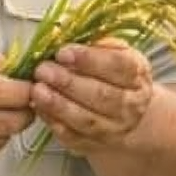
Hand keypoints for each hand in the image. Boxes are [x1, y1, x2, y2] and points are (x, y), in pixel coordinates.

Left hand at [30, 39, 153, 153]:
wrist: (128, 114)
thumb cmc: (115, 77)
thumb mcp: (115, 52)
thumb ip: (96, 43)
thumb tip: (68, 31)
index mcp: (137, 75)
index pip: (118, 66)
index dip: (90, 59)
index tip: (64, 52)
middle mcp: (130, 104)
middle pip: (101, 94)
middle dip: (69, 82)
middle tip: (44, 70)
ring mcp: (113, 128)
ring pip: (86, 119)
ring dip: (59, 105)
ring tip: (38, 90)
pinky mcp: (94, 144)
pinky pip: (73, 137)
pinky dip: (55, 123)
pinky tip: (41, 109)